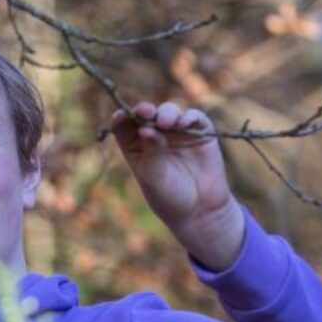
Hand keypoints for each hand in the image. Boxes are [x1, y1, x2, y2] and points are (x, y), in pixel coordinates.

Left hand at [111, 102, 244, 267]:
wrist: (200, 211)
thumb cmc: (170, 197)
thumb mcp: (154, 176)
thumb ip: (151, 152)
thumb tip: (145, 129)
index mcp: (135, 146)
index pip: (124, 126)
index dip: (122, 118)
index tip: (121, 116)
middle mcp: (155, 135)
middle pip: (147, 115)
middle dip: (144, 111)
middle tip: (145, 112)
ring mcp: (178, 132)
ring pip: (169, 112)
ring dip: (166, 113)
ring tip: (165, 123)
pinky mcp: (200, 133)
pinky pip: (194, 118)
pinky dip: (189, 117)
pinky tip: (183, 124)